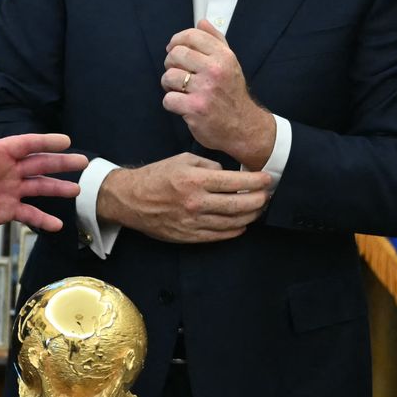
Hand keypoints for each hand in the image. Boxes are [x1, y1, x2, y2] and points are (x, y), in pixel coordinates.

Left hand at [0, 121, 87, 234]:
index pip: (24, 144)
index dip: (45, 142)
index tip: (65, 141)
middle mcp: (6, 170)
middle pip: (38, 164)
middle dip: (60, 163)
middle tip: (83, 162)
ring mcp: (8, 190)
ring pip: (38, 188)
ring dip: (57, 189)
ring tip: (76, 191)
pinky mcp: (5, 210)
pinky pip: (29, 214)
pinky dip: (42, 219)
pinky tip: (57, 225)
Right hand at [95, 153, 271, 242]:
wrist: (129, 199)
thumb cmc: (155, 177)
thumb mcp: (181, 160)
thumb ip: (209, 165)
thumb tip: (228, 175)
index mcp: (195, 180)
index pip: (236, 182)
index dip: (257, 182)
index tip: (267, 179)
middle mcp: (196, 202)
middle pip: (240, 205)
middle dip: (260, 200)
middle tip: (267, 196)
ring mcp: (193, 221)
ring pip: (233, 222)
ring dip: (250, 216)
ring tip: (257, 209)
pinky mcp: (189, 235)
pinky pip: (220, 235)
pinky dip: (235, 230)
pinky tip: (242, 224)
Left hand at [162, 20, 274, 167]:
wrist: (244, 127)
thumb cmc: (233, 94)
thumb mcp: (230, 63)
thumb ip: (216, 41)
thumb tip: (202, 22)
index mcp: (224, 56)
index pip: (191, 36)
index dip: (176, 41)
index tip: (173, 48)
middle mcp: (215, 70)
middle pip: (175, 54)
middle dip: (171, 64)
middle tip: (178, 73)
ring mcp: (205, 90)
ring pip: (169, 76)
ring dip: (169, 85)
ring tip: (181, 90)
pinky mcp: (195, 108)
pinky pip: (168, 99)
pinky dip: (172, 103)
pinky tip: (183, 105)